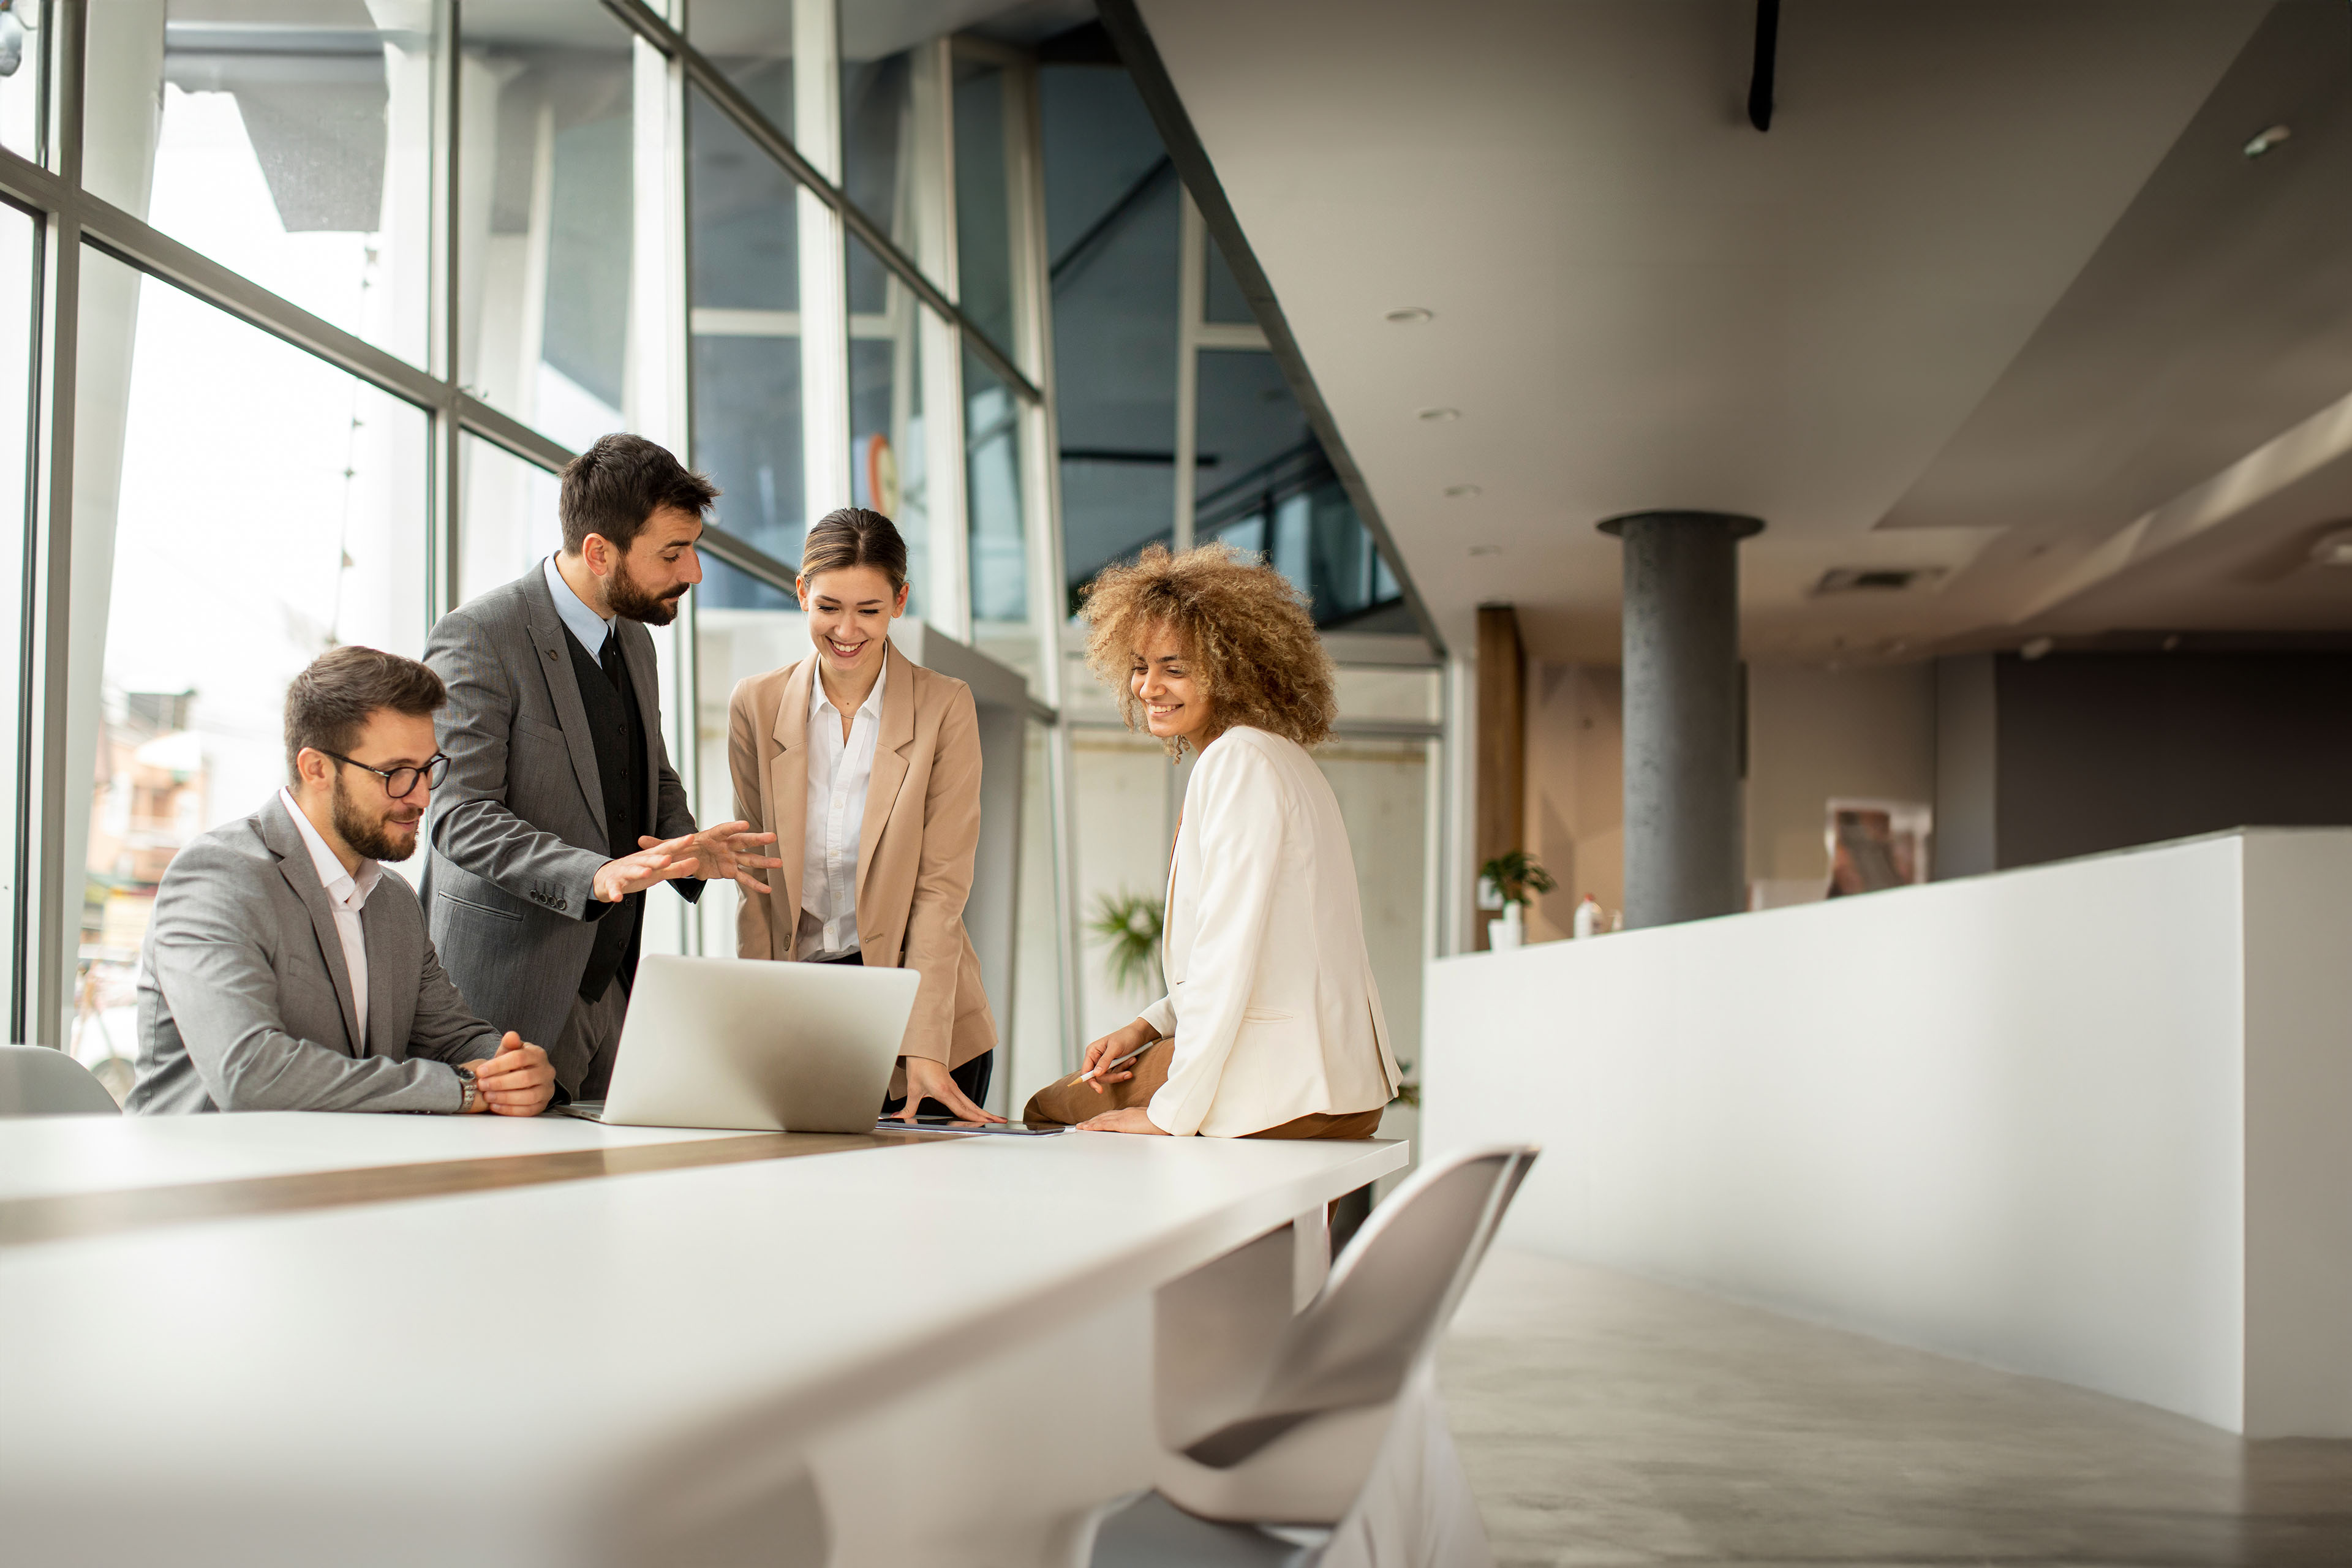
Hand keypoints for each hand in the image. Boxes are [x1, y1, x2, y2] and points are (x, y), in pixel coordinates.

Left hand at [468, 1032, 554, 1115]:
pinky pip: (528, 1110)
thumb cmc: (515, 1063)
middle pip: (525, 1078)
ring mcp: (547, 1089)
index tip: (481, 1071)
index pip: (520, 1058)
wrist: (524, 1076)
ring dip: (505, 1097)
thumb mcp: (510, 1051)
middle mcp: (547, 1072)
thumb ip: (509, 1044)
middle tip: (482, 1085)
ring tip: (488, 1096)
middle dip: (500, 1083)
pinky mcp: (543, 1104)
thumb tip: (510, 1035)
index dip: (498, 1065)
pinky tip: (496, 1106)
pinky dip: (510, 1110)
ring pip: (529, 1096)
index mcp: (538, 1055)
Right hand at [594, 834, 698, 902]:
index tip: (691, 838)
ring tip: (646, 872)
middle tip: (668, 858)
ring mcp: (624, 872)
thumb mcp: (658, 871)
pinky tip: (618, 898)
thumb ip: (677, 868)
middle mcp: (637, 862)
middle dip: (658, 859)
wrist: (605, 877)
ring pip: (632, 871)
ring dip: (639, 871)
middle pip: (649, 859)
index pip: (666, 849)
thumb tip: (697, 862)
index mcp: (650, 858)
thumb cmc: (637, 873)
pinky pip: (614, 888)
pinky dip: (615, 892)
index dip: (678, 844)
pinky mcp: (612, 884)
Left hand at [639, 820, 783, 896]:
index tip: (745, 825)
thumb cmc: (682, 849)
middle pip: (743, 841)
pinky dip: (755, 884)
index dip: (733, 827)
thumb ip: (658, 845)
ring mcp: (730, 858)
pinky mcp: (730, 871)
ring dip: (764, 861)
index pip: (723, 830)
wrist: (689, 858)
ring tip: (780, 863)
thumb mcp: (669, 848)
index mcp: (711, 837)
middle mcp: (724, 845)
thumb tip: (639, 840)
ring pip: (749, 859)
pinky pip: (744, 878)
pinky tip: (768, 890)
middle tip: (772, 837)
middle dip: (757, 840)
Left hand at [887, 1056, 1004, 1124]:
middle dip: (987, 1115)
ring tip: (995, 1118)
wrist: (922, 1050)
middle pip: (972, 1107)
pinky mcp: (953, 1087)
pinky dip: (975, 1108)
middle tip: (1000, 1121)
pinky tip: (978, 1112)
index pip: (961, 1109)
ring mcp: (954, 1088)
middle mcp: (952, 1090)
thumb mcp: (913, 1089)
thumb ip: (908, 1107)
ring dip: (983, 1112)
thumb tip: (899, 1117)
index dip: (973, 1118)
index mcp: (944, 1091)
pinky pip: (967, 1100)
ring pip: (971, 1103)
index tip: (985, 1122)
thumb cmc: (919, 1066)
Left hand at [1076, 1105, 1166, 1134]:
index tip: (1096, 1120)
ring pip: (1102, 1119)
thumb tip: (1141, 1129)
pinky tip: (1086, 1128)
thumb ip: (1142, 1124)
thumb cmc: (1161, 1122)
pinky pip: (1104, 1124)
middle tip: (1084, 1124)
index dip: (1103, 1118)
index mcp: (1131, 1113)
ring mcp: (1123, 1117)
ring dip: (1090, 1123)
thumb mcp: (1150, 1123)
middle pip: (1105, 1116)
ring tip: (1081, 1127)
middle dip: (1093, 1120)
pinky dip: (1093, 1126)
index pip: (1113, 1115)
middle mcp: (1125, 1113)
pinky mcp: (1122, 1123)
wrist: (1165, 1119)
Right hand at [1080, 1019, 1159, 1094]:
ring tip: (1132, 1060)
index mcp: (1092, 1051)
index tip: (1099, 1090)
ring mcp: (1106, 1062)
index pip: (1086, 1071)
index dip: (1090, 1081)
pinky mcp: (1114, 1065)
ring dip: (1122, 1070)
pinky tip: (1132, 1059)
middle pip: (1099, 1076)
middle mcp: (1097, 1058)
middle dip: (1114, 1076)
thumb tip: (1095, 1074)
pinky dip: (1125, 1068)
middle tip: (1127, 1074)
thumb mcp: (1115, 1047)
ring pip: (1110, 1076)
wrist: (1141, 1033)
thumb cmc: (1127, 1036)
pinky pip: (1118, 1073)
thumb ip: (1105, 1061)